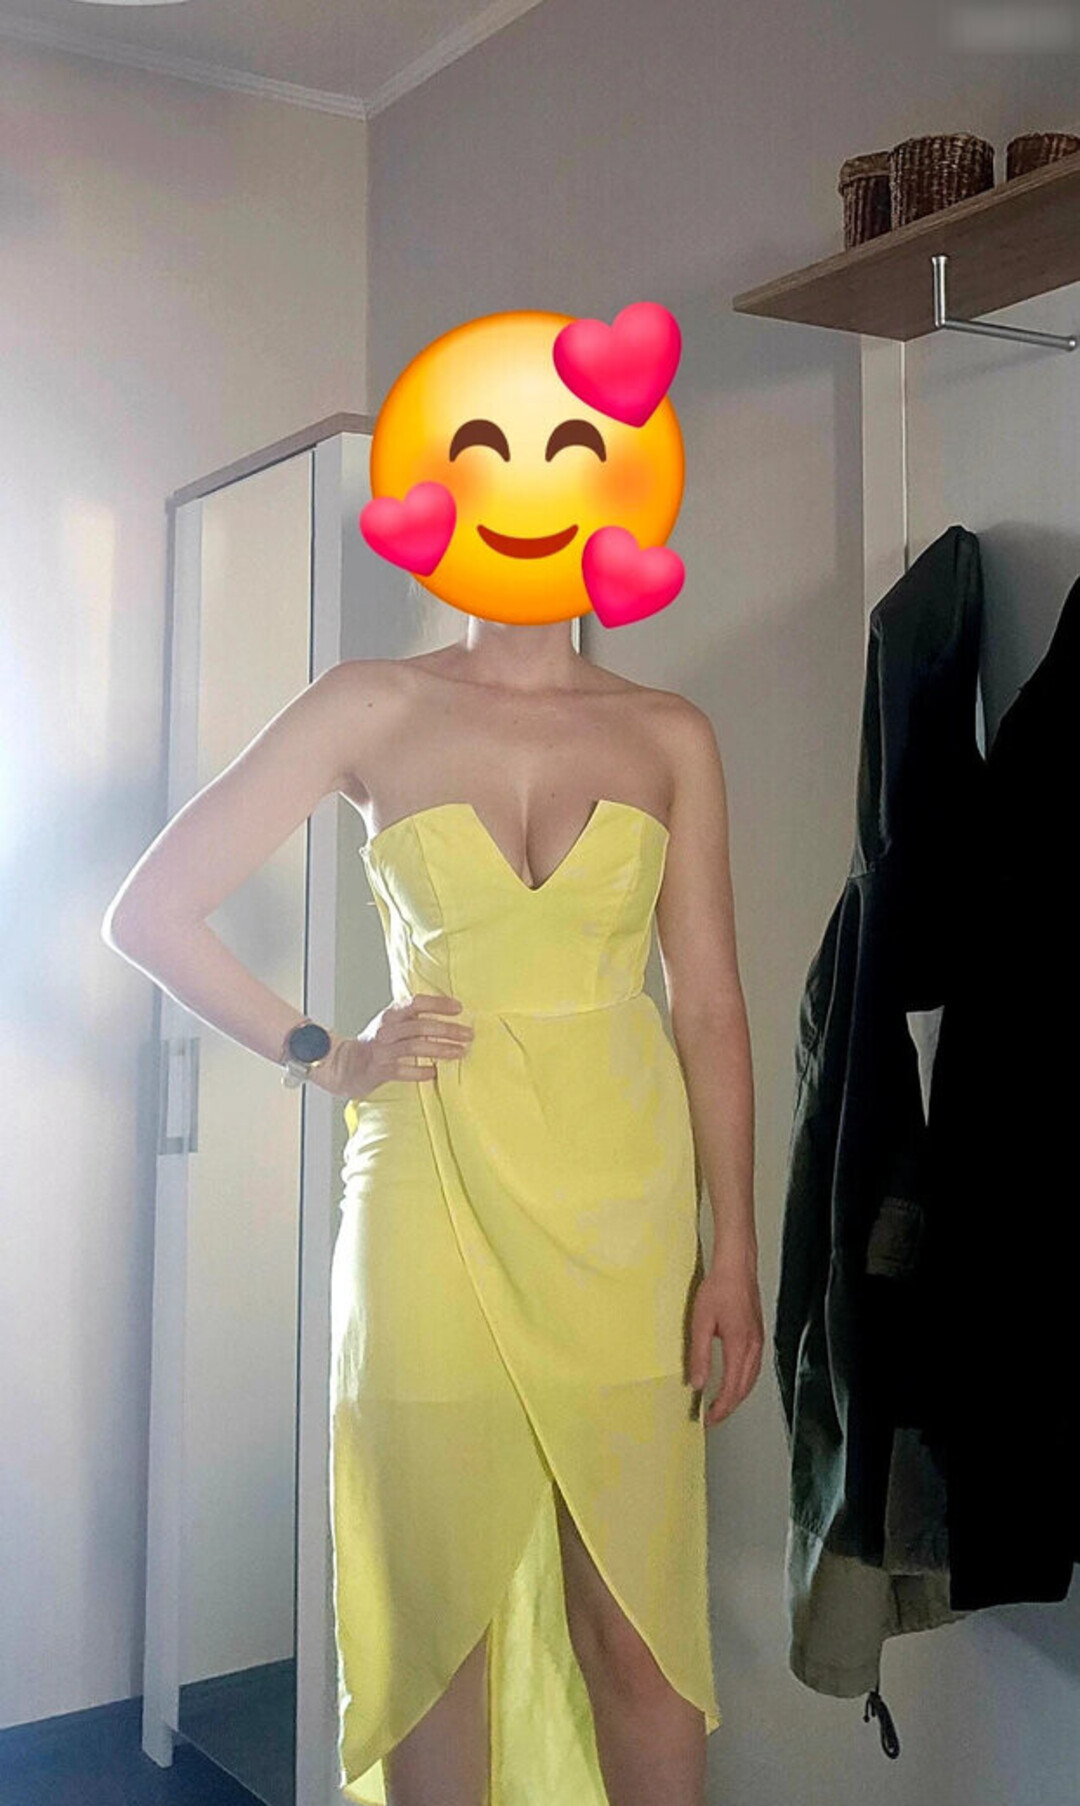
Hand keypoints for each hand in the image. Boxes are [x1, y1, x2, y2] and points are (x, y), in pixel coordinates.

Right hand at [311, 993, 473, 1099]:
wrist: (345, 1065)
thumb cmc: (376, 1043)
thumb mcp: (391, 1024)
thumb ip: (414, 1018)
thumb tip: (449, 1015)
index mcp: (391, 1015)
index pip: (416, 1003)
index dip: (438, 1004)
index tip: (459, 1008)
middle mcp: (386, 1030)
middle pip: (420, 1026)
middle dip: (447, 1030)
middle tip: (468, 1034)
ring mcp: (382, 1050)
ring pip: (414, 1047)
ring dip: (440, 1049)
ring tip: (460, 1052)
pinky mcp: (379, 1070)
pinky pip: (403, 1071)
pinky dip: (420, 1072)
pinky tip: (435, 1073)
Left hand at [688, 1247, 764, 1426]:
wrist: (737, 1267)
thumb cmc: (718, 1289)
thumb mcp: (701, 1322)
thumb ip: (700, 1355)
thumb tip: (698, 1384)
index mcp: (740, 1346)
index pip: (732, 1388)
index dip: (721, 1408)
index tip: (708, 1419)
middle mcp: (754, 1347)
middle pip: (744, 1388)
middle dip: (730, 1407)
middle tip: (714, 1418)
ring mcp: (759, 1341)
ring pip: (752, 1379)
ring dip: (738, 1396)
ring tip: (723, 1405)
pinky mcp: (759, 1335)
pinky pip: (754, 1368)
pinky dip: (745, 1382)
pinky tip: (736, 1382)